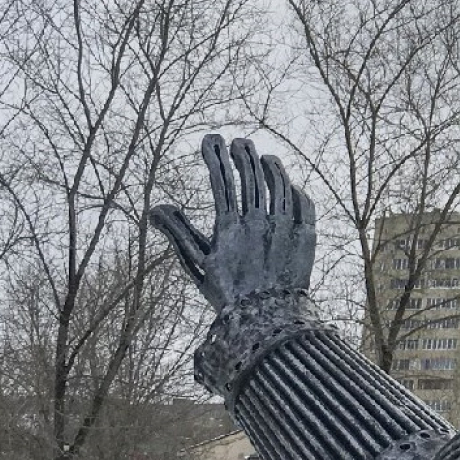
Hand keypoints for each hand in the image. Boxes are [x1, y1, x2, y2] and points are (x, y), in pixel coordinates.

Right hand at [149, 135, 315, 311]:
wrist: (267, 319)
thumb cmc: (227, 293)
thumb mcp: (197, 264)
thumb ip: (177, 232)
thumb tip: (154, 208)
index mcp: (230, 226)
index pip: (222, 181)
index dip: (215, 157)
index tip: (211, 140)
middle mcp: (259, 222)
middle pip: (251, 178)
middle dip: (243, 156)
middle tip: (238, 142)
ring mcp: (285, 227)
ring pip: (279, 186)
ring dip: (271, 168)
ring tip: (263, 157)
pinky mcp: (306, 237)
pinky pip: (303, 206)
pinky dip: (295, 191)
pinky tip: (290, 185)